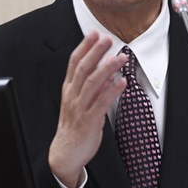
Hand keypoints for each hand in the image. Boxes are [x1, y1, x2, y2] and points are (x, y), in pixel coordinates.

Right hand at [48, 31, 126, 187]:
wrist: (65, 153)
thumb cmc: (75, 126)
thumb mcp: (81, 102)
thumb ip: (93, 85)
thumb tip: (108, 69)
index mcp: (69, 89)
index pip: (75, 62)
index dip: (85, 46)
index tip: (95, 33)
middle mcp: (72, 95)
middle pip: (83, 68)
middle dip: (96, 52)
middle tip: (108, 38)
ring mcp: (80, 107)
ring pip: (92, 83)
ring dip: (107, 68)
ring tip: (121, 58)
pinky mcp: (89, 120)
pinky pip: (101, 103)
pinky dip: (112, 91)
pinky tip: (122, 82)